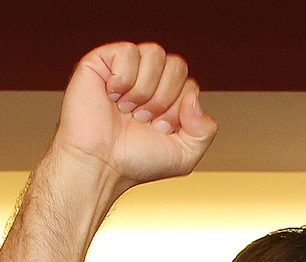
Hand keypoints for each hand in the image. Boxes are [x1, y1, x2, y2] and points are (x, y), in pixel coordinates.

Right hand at [53, 42, 217, 189]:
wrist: (100, 165)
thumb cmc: (136, 161)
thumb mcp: (185, 155)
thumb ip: (205, 130)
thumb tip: (193, 98)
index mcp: (168, 96)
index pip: (190, 84)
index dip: (178, 109)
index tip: (158, 129)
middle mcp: (148, 80)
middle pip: (178, 65)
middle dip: (164, 98)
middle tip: (143, 120)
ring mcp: (126, 69)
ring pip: (155, 53)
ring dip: (144, 90)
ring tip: (127, 109)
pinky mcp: (102, 61)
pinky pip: (129, 51)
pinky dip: (124, 78)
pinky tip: (111, 95)